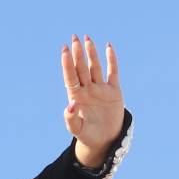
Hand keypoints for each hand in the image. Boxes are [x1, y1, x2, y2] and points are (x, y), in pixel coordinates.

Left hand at [60, 35, 124, 167]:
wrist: (104, 140)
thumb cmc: (87, 135)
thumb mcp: (77, 129)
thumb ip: (71, 118)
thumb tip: (70, 104)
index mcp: (76, 96)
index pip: (70, 76)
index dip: (67, 63)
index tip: (64, 50)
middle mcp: (87, 89)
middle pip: (81, 68)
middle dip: (78, 54)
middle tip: (74, 38)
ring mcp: (100, 89)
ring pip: (95, 67)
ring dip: (91, 53)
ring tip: (87, 38)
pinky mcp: (114, 91)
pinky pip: (113, 72)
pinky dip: (111, 60)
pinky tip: (108, 46)